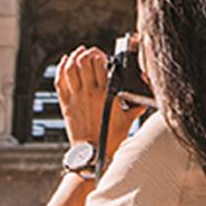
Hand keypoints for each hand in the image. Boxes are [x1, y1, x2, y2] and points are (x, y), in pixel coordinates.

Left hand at [56, 43, 146, 167]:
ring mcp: (76, 97)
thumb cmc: (110, 138)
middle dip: (87, 52)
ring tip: (77, 53)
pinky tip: (65, 63)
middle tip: (90, 52)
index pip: (100, 63)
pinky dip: (61, 68)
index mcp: (106, 93)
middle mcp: (89, 92)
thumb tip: (146, 98)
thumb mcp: (129, 120)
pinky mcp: (66, 104)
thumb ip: (137, 106)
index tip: (102, 55)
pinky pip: (60, 80)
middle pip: (84, 61)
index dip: (99, 54)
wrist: (93, 153)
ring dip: (73, 57)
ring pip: (70, 68)